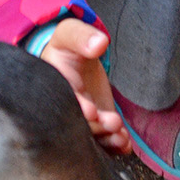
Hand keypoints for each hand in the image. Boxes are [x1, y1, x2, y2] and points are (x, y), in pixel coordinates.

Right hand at [39, 18, 130, 154]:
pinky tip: (125, 144)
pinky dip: (115, 145)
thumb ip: (81, 36)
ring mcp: (82, 119)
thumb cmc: (67, 48)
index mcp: (54, 87)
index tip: (91, 110)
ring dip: (107, 139)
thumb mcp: (70, 34)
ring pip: (92, 136)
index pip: (63, 101)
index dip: (77, 107)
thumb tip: (99, 43)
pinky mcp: (96, 126)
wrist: (74, 61)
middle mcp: (66, 108)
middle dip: (96, 127)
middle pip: (79, 123)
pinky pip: (104, 140)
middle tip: (113, 123)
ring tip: (121, 137)